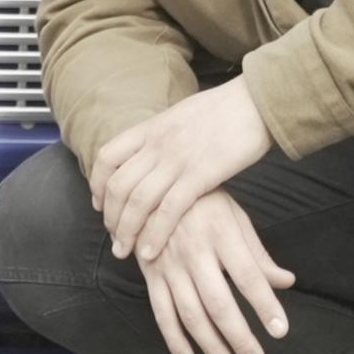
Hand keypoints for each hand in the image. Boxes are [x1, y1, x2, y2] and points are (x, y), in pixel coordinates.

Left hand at [92, 77, 272, 262]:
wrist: (256, 102)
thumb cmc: (225, 110)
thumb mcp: (182, 116)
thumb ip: (164, 135)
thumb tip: (153, 150)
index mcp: (151, 127)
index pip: (107, 157)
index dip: (97, 184)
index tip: (100, 205)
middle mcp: (157, 144)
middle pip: (118, 185)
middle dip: (111, 217)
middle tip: (114, 238)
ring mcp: (177, 159)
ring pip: (138, 201)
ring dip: (126, 231)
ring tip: (124, 252)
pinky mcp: (200, 175)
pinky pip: (169, 209)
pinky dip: (154, 233)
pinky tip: (149, 251)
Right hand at [141, 189, 295, 353]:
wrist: (152, 187)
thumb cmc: (203, 202)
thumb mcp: (234, 217)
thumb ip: (258, 254)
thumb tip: (287, 281)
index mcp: (220, 232)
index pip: (247, 275)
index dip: (264, 304)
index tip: (280, 330)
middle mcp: (193, 250)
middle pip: (218, 301)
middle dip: (238, 335)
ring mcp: (168, 264)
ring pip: (189, 312)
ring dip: (209, 344)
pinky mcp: (151, 274)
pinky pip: (161, 311)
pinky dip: (173, 339)